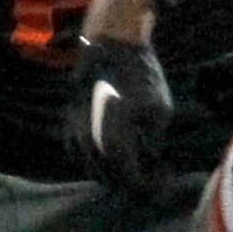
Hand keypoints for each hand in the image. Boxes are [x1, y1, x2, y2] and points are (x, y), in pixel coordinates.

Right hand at [66, 38, 176, 194]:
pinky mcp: (67, 124)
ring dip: (114, 174)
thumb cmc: (139, 74)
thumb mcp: (159, 110)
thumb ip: (152, 143)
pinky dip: (98, 162)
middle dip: (132, 183)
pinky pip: (81, 155)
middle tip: (153, 177)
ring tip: (135, 167)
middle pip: (108, 179)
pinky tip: (114, 156)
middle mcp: (86, 141)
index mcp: (111, 139)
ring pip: (92, 169)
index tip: (164, 179)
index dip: (149, 186)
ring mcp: (73, 133)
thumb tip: (148, 160)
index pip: (129, 179)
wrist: (109, 45)